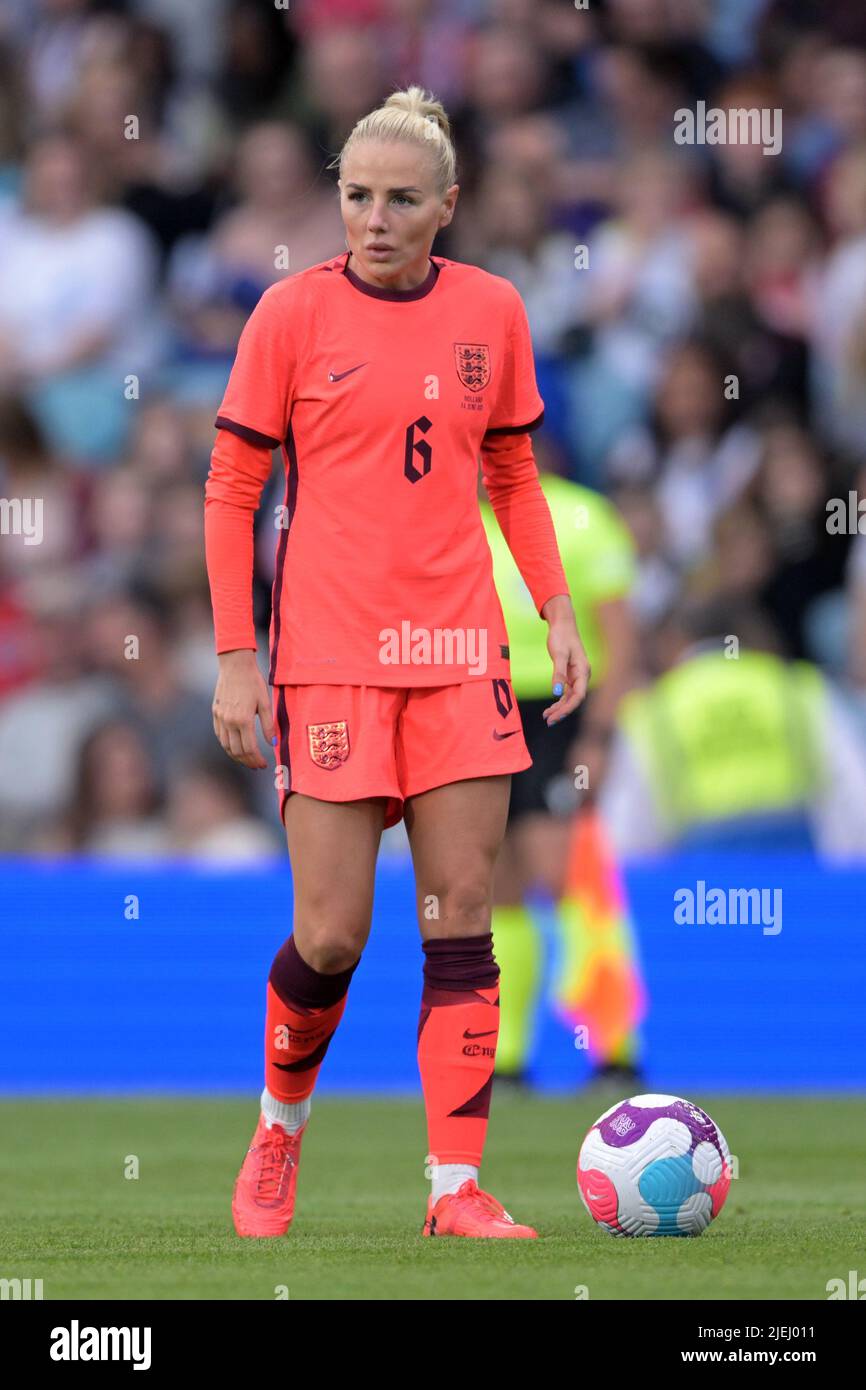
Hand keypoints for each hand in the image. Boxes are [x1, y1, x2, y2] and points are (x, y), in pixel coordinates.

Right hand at [212, 649, 275, 769]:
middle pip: (237, 751)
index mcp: (243, 720)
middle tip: (257, 766)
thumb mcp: (266, 702)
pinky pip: (220, 736)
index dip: (257, 760)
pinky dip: (227, 746)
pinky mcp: (215, 713)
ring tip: (247, 760)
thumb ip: (269, 725)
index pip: (250, 749)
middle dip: (248, 762)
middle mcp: (229, 721)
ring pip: (226, 746)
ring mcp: (220, 718)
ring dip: (237, 756)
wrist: (235, 666)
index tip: (264, 764)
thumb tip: (273, 743)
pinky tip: (235, 747)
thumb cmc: (253, 682)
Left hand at [540, 594, 590, 724]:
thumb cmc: (562, 636)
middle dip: (562, 711)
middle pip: (574, 699)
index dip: (567, 708)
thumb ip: (558, 673)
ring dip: (559, 708)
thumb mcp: (559, 654)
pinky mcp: (570, 675)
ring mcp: (576, 676)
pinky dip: (558, 700)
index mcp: (583, 671)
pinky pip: (566, 692)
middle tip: (549, 721)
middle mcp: (582, 675)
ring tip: (546, 716)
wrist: (562, 624)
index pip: (578, 696)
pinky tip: (550, 707)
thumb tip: (556, 693)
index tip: (555, 716)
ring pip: (570, 697)